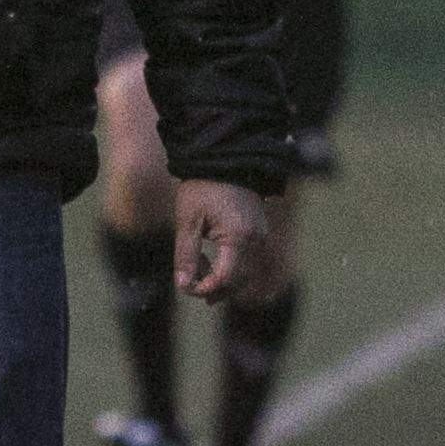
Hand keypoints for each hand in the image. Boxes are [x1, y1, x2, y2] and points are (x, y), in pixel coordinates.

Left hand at [174, 178, 273, 304]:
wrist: (224, 157)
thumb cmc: (202, 186)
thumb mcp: (188, 220)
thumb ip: (186, 254)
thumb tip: (183, 285)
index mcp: (239, 237)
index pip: (225, 278)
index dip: (205, 288)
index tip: (185, 287)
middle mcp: (256, 239)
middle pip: (239, 281)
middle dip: (214, 288)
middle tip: (189, 286)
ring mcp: (261, 235)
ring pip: (246, 273)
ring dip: (222, 280)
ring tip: (197, 272)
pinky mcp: (260, 231)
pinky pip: (249, 260)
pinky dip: (230, 268)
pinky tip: (210, 261)